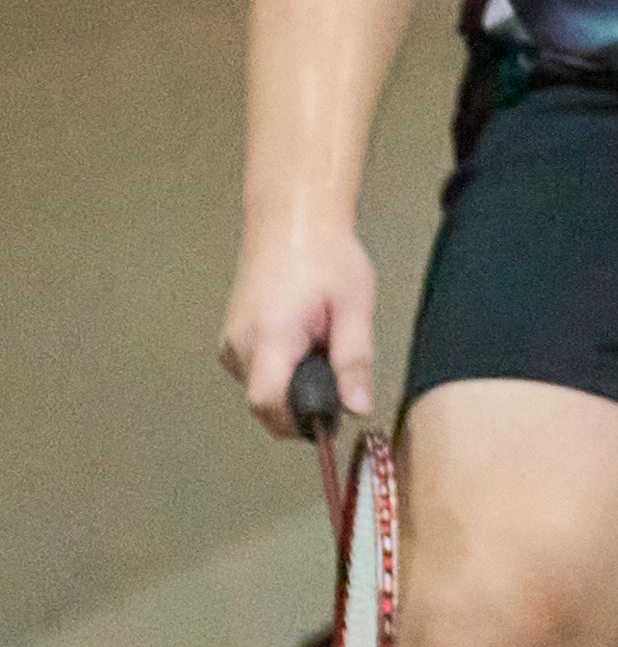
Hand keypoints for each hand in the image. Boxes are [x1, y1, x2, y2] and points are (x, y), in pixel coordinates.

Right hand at [224, 221, 374, 438]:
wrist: (292, 223)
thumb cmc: (326, 258)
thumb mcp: (354, 308)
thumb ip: (354, 360)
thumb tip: (357, 408)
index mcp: (269, 336)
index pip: (268, 404)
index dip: (299, 423)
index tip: (331, 419)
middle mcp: (239, 344)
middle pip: (266, 403)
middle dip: (304, 404)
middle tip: (338, 375)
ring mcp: (231, 342)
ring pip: (263, 390)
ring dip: (295, 386)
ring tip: (321, 347)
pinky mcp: (232, 340)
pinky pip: (258, 374)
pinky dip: (283, 372)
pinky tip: (304, 344)